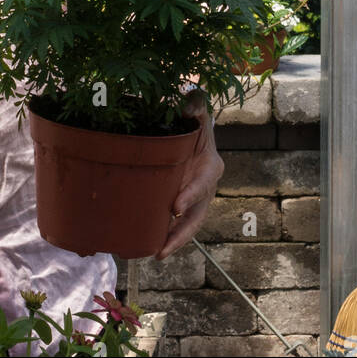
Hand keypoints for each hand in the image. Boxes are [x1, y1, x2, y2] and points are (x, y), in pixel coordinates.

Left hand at [154, 89, 223, 260]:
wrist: (187, 126)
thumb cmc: (192, 116)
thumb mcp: (196, 107)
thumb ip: (194, 103)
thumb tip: (187, 103)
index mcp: (210, 165)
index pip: (202, 184)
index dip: (191, 195)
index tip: (175, 207)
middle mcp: (204, 186)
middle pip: (196, 215)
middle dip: (182, 234)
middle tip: (164, 247)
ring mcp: (191, 197)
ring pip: (186, 224)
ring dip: (172, 241)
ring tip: (155, 254)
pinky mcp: (177, 200)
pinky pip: (172, 220)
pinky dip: (162, 233)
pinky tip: (146, 244)